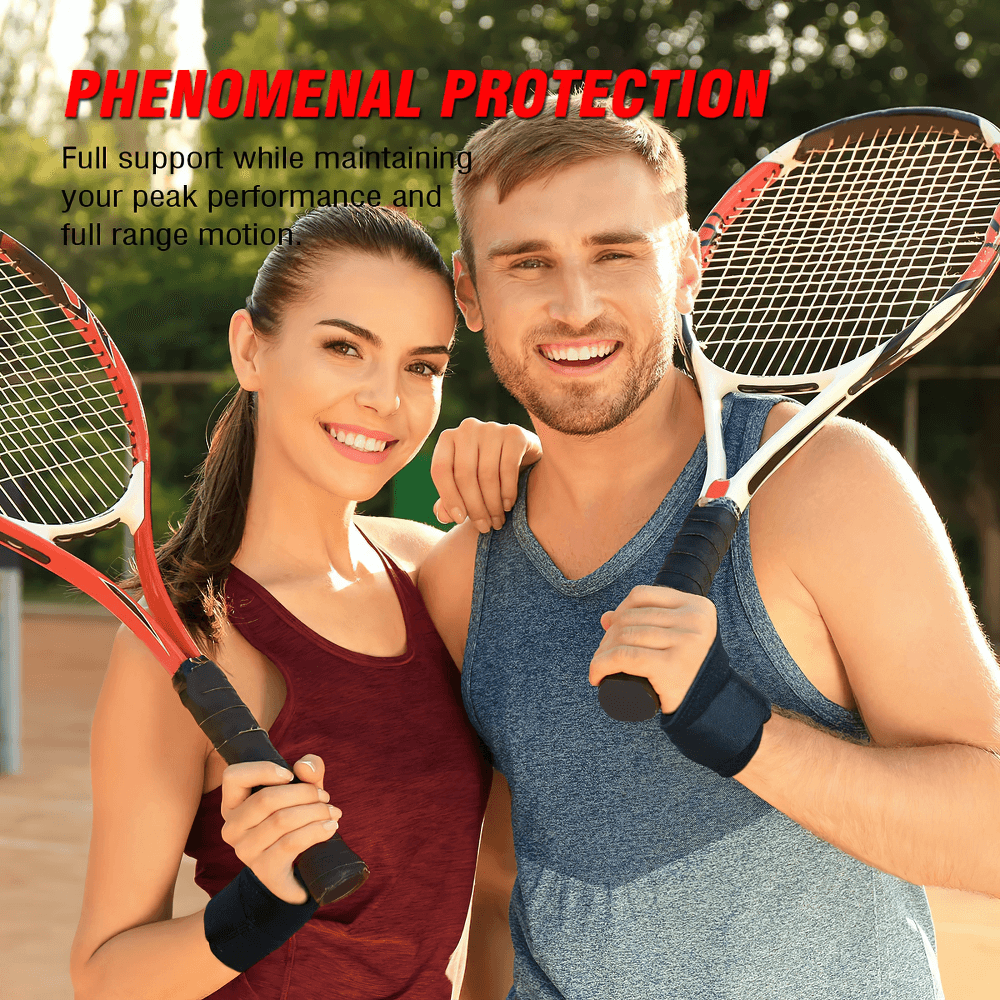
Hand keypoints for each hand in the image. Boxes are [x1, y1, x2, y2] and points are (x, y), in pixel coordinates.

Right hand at [220, 754, 340, 904]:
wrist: (301, 870)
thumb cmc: (298, 820)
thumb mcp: (303, 791)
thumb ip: (307, 770)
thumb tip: (304, 767)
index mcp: (234, 804)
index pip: (233, 776)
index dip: (263, 769)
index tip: (290, 775)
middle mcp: (232, 829)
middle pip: (265, 799)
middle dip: (304, 793)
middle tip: (325, 796)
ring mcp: (245, 852)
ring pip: (280, 820)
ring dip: (314, 812)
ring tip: (332, 812)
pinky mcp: (264, 871)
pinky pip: (290, 844)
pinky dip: (315, 831)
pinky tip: (331, 828)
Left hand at [430, 419, 541, 532]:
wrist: (522, 457)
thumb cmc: (486, 474)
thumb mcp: (466, 487)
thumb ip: (450, 500)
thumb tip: (442, 515)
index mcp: (448, 438)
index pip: (440, 470)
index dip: (448, 498)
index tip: (458, 520)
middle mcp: (467, 428)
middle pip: (464, 474)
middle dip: (474, 506)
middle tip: (483, 527)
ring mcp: (491, 428)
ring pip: (486, 474)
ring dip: (492, 504)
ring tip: (496, 521)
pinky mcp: (514, 433)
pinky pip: (508, 468)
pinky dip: (507, 492)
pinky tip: (507, 505)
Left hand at [589, 586, 718, 713]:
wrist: (711, 705)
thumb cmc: (691, 669)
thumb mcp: (681, 636)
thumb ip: (652, 620)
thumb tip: (607, 617)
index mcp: (697, 606)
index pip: (643, 595)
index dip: (619, 609)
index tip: (611, 631)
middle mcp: (694, 621)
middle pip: (630, 617)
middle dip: (607, 636)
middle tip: (603, 656)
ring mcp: (684, 643)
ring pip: (624, 637)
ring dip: (601, 652)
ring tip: (600, 666)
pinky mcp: (670, 667)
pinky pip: (624, 658)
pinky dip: (602, 665)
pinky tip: (596, 676)